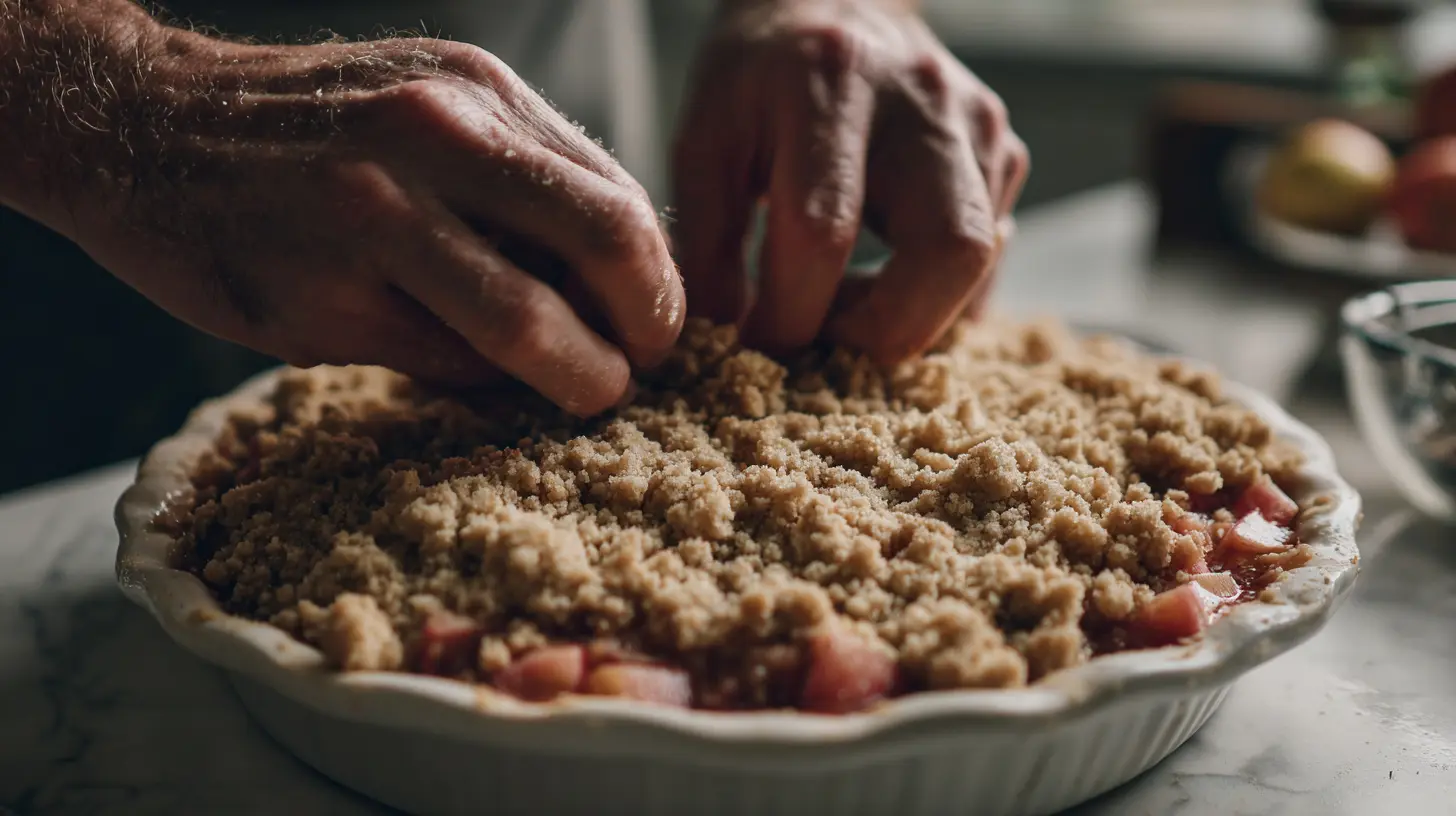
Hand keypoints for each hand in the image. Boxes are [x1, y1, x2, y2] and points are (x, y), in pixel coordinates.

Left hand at [23, 20, 682, 415]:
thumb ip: (446, 354)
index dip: (584, 375)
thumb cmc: (214, 244)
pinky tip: (588, 251)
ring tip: (635, 311)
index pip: (525, 316)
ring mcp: (460, 87)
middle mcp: (430, 136)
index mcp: (374, 218)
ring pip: (608, 180)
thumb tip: (549, 380)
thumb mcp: (318, 329)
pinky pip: (572, 147)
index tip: (605, 401)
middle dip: (652, 310)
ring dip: (640, 258)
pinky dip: (598, 207)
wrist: (149, 120)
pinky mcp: (472, 66)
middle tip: (651, 358)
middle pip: (605, 228)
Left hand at [673, 0, 1027, 362]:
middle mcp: (923, 97)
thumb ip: (707, 242)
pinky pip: (988, 252)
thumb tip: (723, 342)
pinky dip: (937, 290)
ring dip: (912, 312)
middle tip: (826, 340)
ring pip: (977, 261)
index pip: (823, 232)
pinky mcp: (1004, 149)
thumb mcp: (706, 141)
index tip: (759, 347)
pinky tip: (883, 271)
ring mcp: (977, 123)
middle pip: (948, 250)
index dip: (791, 315)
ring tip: (845, 301)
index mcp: (830, 82)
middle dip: (887, 329)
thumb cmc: (756, 75)